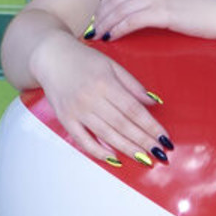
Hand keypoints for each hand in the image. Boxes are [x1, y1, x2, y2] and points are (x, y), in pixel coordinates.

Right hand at [30, 30, 169, 163]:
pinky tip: (115, 159)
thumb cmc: (84, 59)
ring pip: (106, 135)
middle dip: (143, 141)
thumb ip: (133, 85)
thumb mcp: (112, 65)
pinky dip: (99, 152)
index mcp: (105, 83)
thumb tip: (153, 103)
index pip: (134, 110)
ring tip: (145, 159)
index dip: (151, 126)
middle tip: (160, 154)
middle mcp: (91, 98)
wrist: (50, 56)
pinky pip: (83, 141)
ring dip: (127, 149)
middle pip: (123, 125)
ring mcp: (77, 111)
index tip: (164, 138)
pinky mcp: (65, 119)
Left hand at [91, 0, 215, 42]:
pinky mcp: (162, 12)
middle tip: (91, 31)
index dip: (104, 4)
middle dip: (100, 16)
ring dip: (105, 24)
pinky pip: (131, 21)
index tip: (97, 18)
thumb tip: (139, 9)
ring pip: (119, 10)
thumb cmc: (203, 8)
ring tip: (98, 37)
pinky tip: (112, 38)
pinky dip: (118, 30)